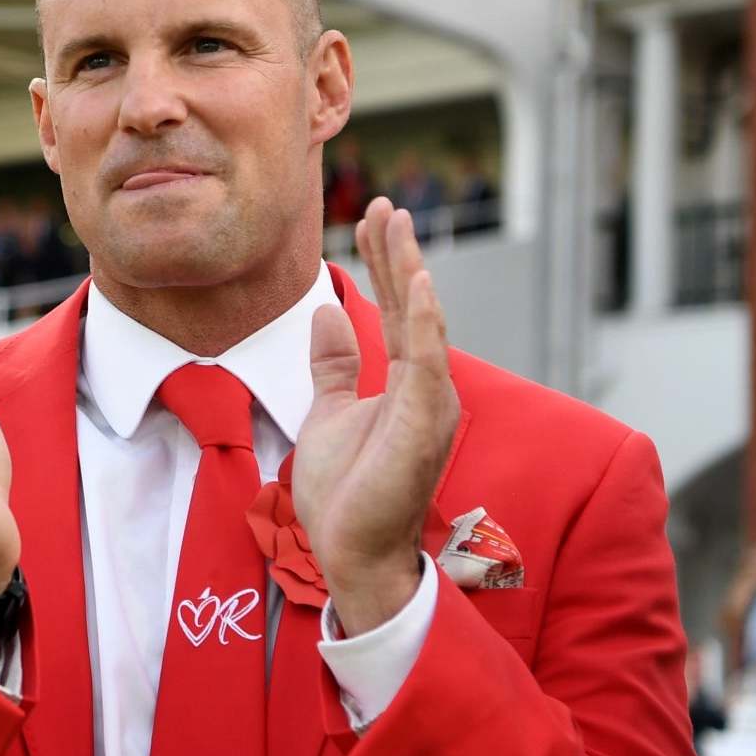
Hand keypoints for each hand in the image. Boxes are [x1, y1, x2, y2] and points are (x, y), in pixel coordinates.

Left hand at [294, 200, 460, 634]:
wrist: (350, 551)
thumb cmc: (348, 493)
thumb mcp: (328, 412)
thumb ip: (334, 366)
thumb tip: (326, 314)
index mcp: (405, 383)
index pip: (396, 311)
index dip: (384, 263)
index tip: (372, 218)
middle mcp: (426, 386)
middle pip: (411, 306)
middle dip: (397, 253)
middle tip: (386, 204)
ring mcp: (429, 402)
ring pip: (423, 323)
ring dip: (410, 271)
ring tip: (398, 224)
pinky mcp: (424, 421)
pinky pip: (427, 361)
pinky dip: (424, 320)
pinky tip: (417, 282)